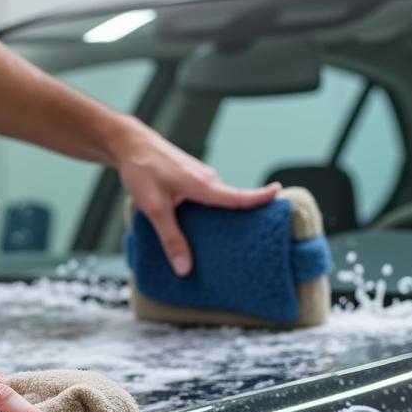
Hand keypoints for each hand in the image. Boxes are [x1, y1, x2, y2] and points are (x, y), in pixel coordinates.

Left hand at [112, 119, 280, 275]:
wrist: (129, 144)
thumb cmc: (141, 169)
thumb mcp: (154, 209)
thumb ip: (170, 239)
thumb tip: (184, 268)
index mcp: (202, 185)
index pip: (239, 196)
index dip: (261, 198)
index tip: (281, 198)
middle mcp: (207, 178)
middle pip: (234, 201)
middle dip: (246, 217)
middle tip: (257, 238)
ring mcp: (201, 176)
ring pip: (220, 200)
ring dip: (224, 215)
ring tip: (227, 240)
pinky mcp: (193, 177)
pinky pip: (209, 196)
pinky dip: (211, 209)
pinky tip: (201, 225)